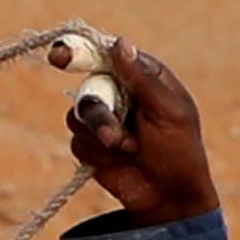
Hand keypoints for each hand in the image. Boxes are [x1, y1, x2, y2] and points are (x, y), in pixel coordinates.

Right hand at [72, 40, 218, 226]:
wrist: (168, 196)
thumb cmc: (180, 151)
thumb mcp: (168, 112)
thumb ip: (142, 79)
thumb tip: (119, 43)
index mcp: (144, 77)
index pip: (108, 55)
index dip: (81, 52)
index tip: (60, 57)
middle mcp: (121, 93)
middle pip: (88, 86)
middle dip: (99, 110)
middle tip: (110, 133)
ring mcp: (103, 118)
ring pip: (78, 115)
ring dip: (103, 134)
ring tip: (129, 149)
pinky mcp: (89, 143)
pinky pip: (76, 140)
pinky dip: (99, 152)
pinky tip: (121, 159)